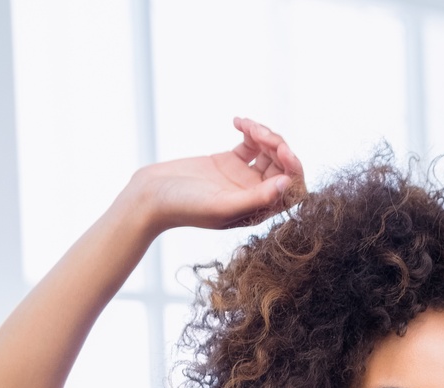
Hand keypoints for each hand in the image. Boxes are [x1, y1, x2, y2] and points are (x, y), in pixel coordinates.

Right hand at [124, 117, 302, 231]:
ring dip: (264, 135)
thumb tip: (288, 184)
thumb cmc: (184, 207)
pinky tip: (237, 122)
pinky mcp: (229, 162)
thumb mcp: (222, 206)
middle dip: (277, 146)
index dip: (294, 168)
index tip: (282, 150)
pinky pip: (251, 144)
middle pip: (283, 167)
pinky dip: (249, 130)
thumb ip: (257, 198)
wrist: (149, 196)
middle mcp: (256, 194)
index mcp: (260, 210)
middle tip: (258, 132)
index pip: (293, 190)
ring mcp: (243, 177)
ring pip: (269, 152)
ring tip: (246, 125)